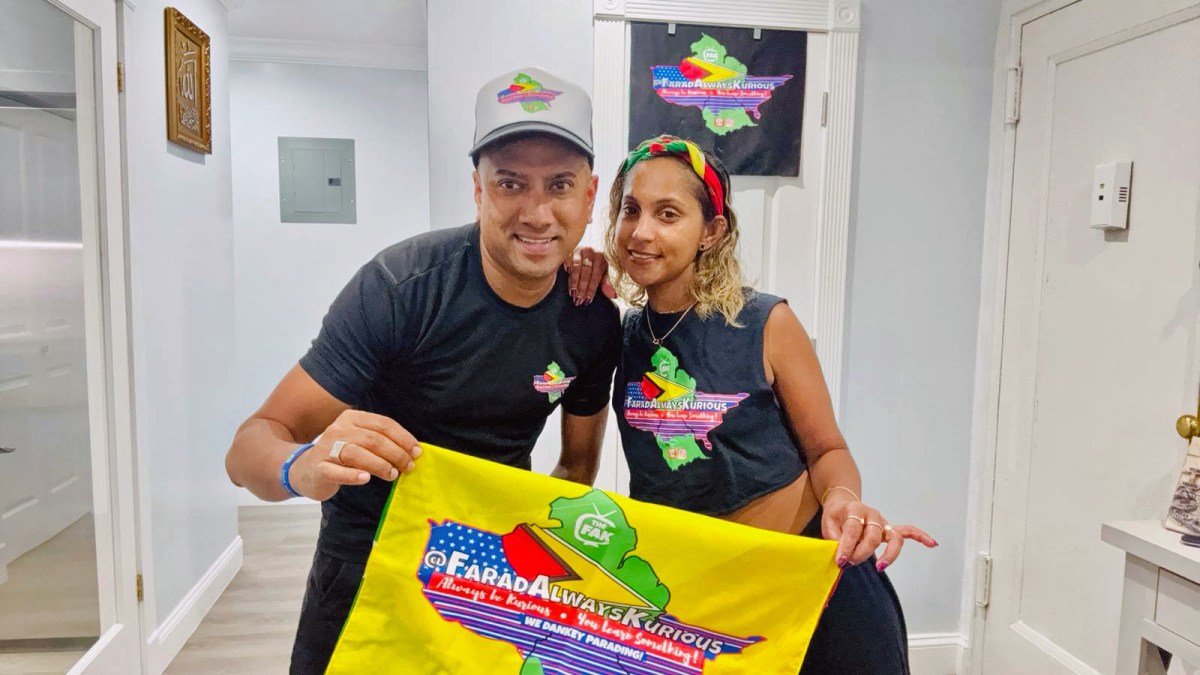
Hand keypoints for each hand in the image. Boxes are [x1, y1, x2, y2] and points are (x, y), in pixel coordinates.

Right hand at [289, 410, 421, 500]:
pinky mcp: (319, 468)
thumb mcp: (359, 441)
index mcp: (351, 418)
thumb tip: (412, 451)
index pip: (383, 424)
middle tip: (408, 467)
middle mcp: (338, 429)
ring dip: (380, 465)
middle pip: (373, 439)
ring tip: (392, 475)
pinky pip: (336, 470)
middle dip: (396, 453)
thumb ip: (380, 442)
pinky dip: (352, 475)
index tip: (417, 452)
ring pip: (357, 453)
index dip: (403, 438)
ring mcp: (326, 448)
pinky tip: (365, 478)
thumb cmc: (339, 456)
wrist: (303, 470)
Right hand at [564, 247, 614, 305]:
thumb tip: (613, 295)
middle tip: (579, 300)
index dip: (591, 289)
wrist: (587, 246)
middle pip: (586, 273)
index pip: (596, 276)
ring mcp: (579, 250)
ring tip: (572, 294)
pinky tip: (567, 274)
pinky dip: (567, 266)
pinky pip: (567, 259)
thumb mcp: (603, 272)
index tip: (587, 300)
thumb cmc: (595, 263)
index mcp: (601, 257)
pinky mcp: (569, 250)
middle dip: (582, 288)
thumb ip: (606, 283)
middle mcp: (590, 252)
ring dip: (574, 282)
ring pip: (576, 268)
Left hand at [821, 495, 937, 570]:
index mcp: (855, 510)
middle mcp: (872, 515)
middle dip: (862, 553)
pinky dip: (920, 536)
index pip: (853, 530)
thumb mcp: (828, 525)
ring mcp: (883, 522)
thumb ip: (834, 538)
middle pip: (874, 536)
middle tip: (850, 563)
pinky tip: (932, 543)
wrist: (843, 506)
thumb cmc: (836, 517)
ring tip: (880, 566)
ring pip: (893, 537)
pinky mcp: (889, 529)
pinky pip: (908, 531)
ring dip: (889, 554)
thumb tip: (843, 554)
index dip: (846, 547)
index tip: (840, 561)